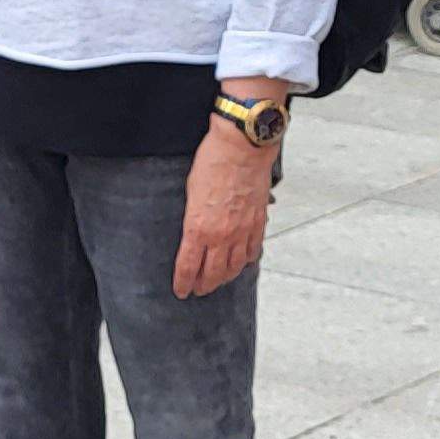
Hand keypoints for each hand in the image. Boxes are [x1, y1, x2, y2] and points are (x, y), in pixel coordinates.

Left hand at [174, 102, 279, 299]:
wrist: (243, 147)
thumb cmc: (212, 162)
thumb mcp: (190, 191)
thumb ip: (192, 217)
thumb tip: (193, 231)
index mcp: (198, 228)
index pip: (188, 267)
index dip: (184, 283)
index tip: (181, 291)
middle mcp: (221, 236)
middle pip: (212, 273)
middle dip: (203, 285)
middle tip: (198, 290)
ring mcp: (242, 231)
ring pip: (234, 267)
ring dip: (224, 278)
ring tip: (218, 282)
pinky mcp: (258, 223)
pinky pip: (253, 251)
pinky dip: (246, 261)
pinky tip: (242, 263)